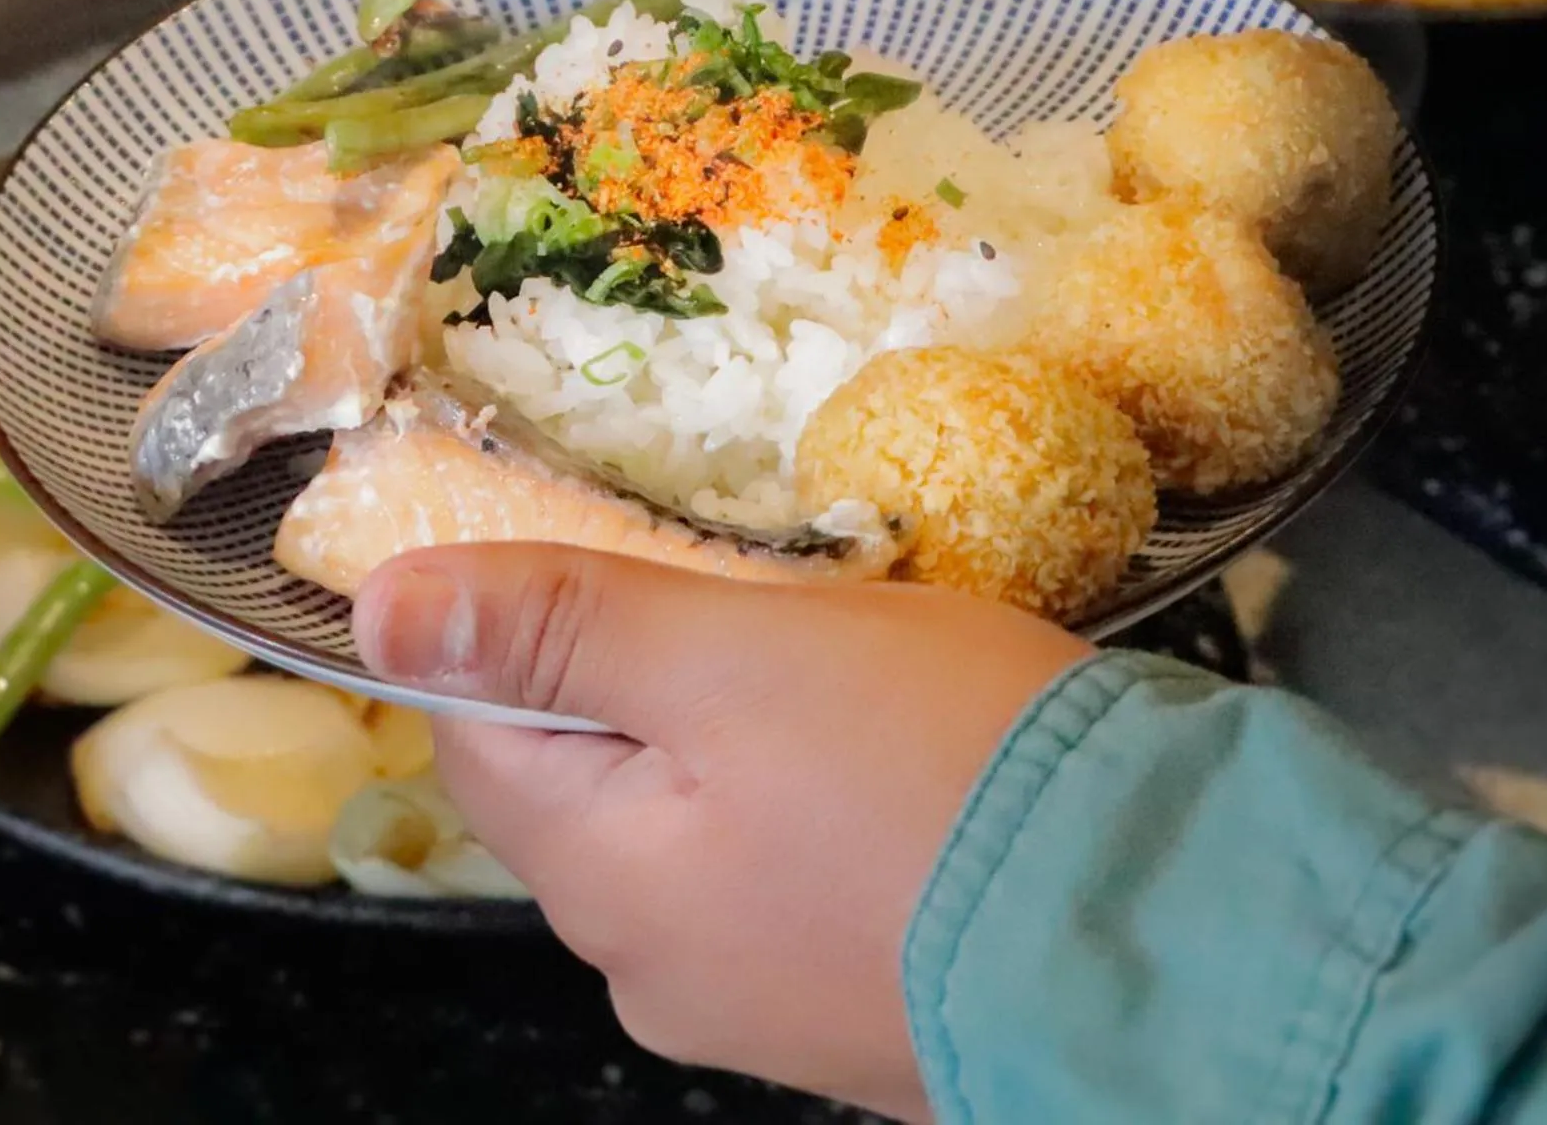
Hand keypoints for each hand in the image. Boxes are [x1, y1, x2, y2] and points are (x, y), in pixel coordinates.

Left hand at [354, 548, 1092, 1119]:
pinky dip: (811, 797)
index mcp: (603, 884)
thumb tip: (378, 607)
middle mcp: (658, 971)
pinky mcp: (860, 1005)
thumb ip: (558, 626)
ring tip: (845, 662)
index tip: (603, 540)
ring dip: (737, 729)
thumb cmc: (935, 764)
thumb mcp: (734, 654)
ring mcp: (764, 1005)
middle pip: (590, 777)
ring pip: (698, 821)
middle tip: (757, 588)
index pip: (478, 729)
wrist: (1169, 924)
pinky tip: (898, 757)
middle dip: (644, 669)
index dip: (513, 619)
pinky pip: (789, 871)